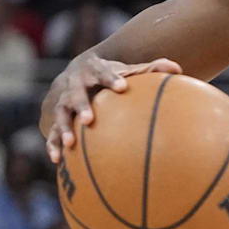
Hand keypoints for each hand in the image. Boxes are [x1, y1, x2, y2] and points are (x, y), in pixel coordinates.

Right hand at [42, 55, 181, 162]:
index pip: (103, 72)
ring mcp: (62, 102)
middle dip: (82, 106)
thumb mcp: (127, 69)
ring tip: (70, 144)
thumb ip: (150, 69)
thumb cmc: (110, 75)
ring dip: (64, 128)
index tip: (123, 87)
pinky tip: (57, 160)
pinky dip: (52, 145)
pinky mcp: (55, 118)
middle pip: (75, 95)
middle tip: (90, 120)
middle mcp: (74, 85)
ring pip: (61, 114)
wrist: (76, 73)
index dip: (112, 79)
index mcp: (93, 70)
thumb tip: (178, 68)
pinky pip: (51, 132)